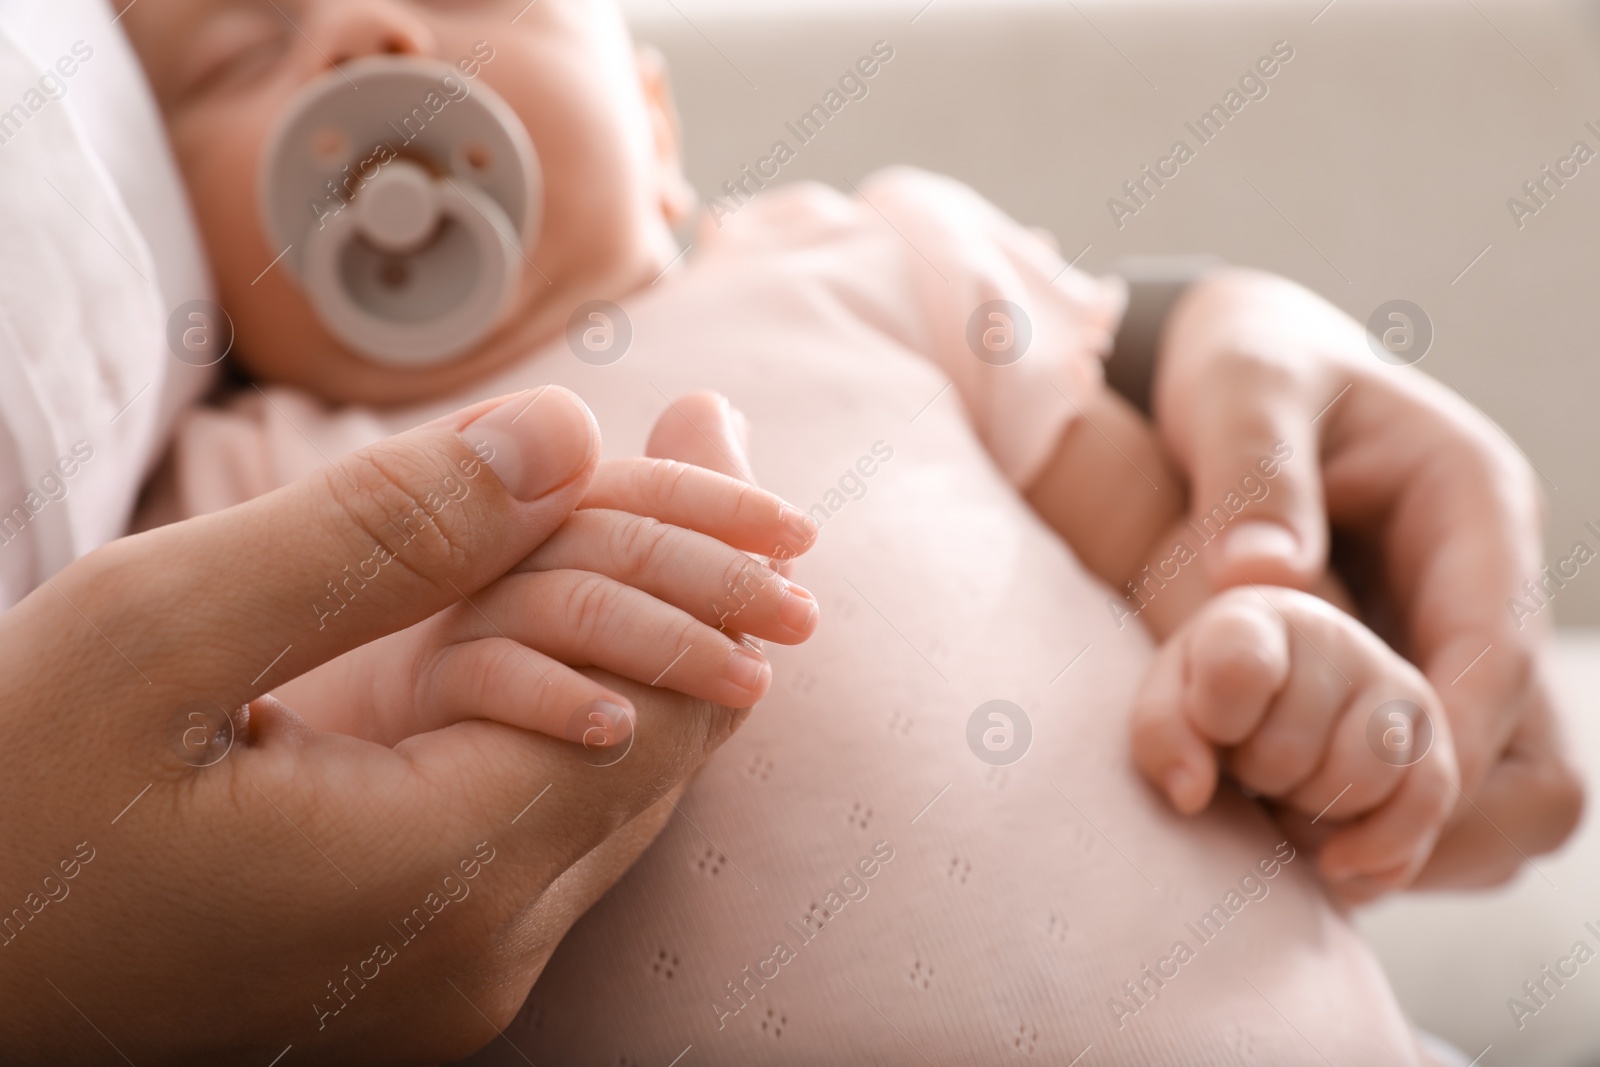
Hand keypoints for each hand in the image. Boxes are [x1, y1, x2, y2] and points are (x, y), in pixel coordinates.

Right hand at [0, 388, 767, 1063]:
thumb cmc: (0, 803)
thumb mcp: (157, 637)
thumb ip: (376, 538)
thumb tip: (564, 436)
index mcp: (435, 882)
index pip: (651, 707)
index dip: (698, 559)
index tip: (715, 427)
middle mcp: (480, 958)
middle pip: (659, 750)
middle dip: (694, 585)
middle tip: (717, 442)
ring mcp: (455, 980)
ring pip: (615, 791)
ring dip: (644, 641)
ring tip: (669, 504)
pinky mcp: (420, 969)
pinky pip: (546, 824)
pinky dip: (573, 706)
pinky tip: (563, 613)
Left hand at [1131, 586, 1457, 902]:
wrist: (1262, 723)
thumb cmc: (1206, 710)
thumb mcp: (1166, 709)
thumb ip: (1162, 733)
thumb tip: (1192, 792)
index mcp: (1253, 617)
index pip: (1238, 667)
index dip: (1217, 720)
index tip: (1211, 730)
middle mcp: (1333, 637)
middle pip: (1291, 748)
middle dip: (1258, 778)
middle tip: (1246, 767)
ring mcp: (1393, 685)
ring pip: (1363, 777)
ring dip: (1313, 814)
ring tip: (1285, 794)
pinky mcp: (1434, 740)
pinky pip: (1428, 802)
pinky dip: (1379, 849)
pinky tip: (1333, 860)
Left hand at [1151, 269, 1582, 886]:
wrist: (1241, 377)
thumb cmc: (1245, 367)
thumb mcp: (1242, 387)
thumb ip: (1253, 469)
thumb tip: (1260, 578)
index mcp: (1473, 503)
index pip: (1494, 650)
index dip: (1445, 746)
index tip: (1373, 811)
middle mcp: (1485, 582)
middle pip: (1537, 751)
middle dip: (1452, 814)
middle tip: (1337, 859)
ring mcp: (1457, 635)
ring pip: (1504, 787)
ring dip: (1422, 834)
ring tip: (1311, 859)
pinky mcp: (1417, 674)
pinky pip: (1437, 781)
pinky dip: (1385, 820)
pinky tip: (1299, 833)